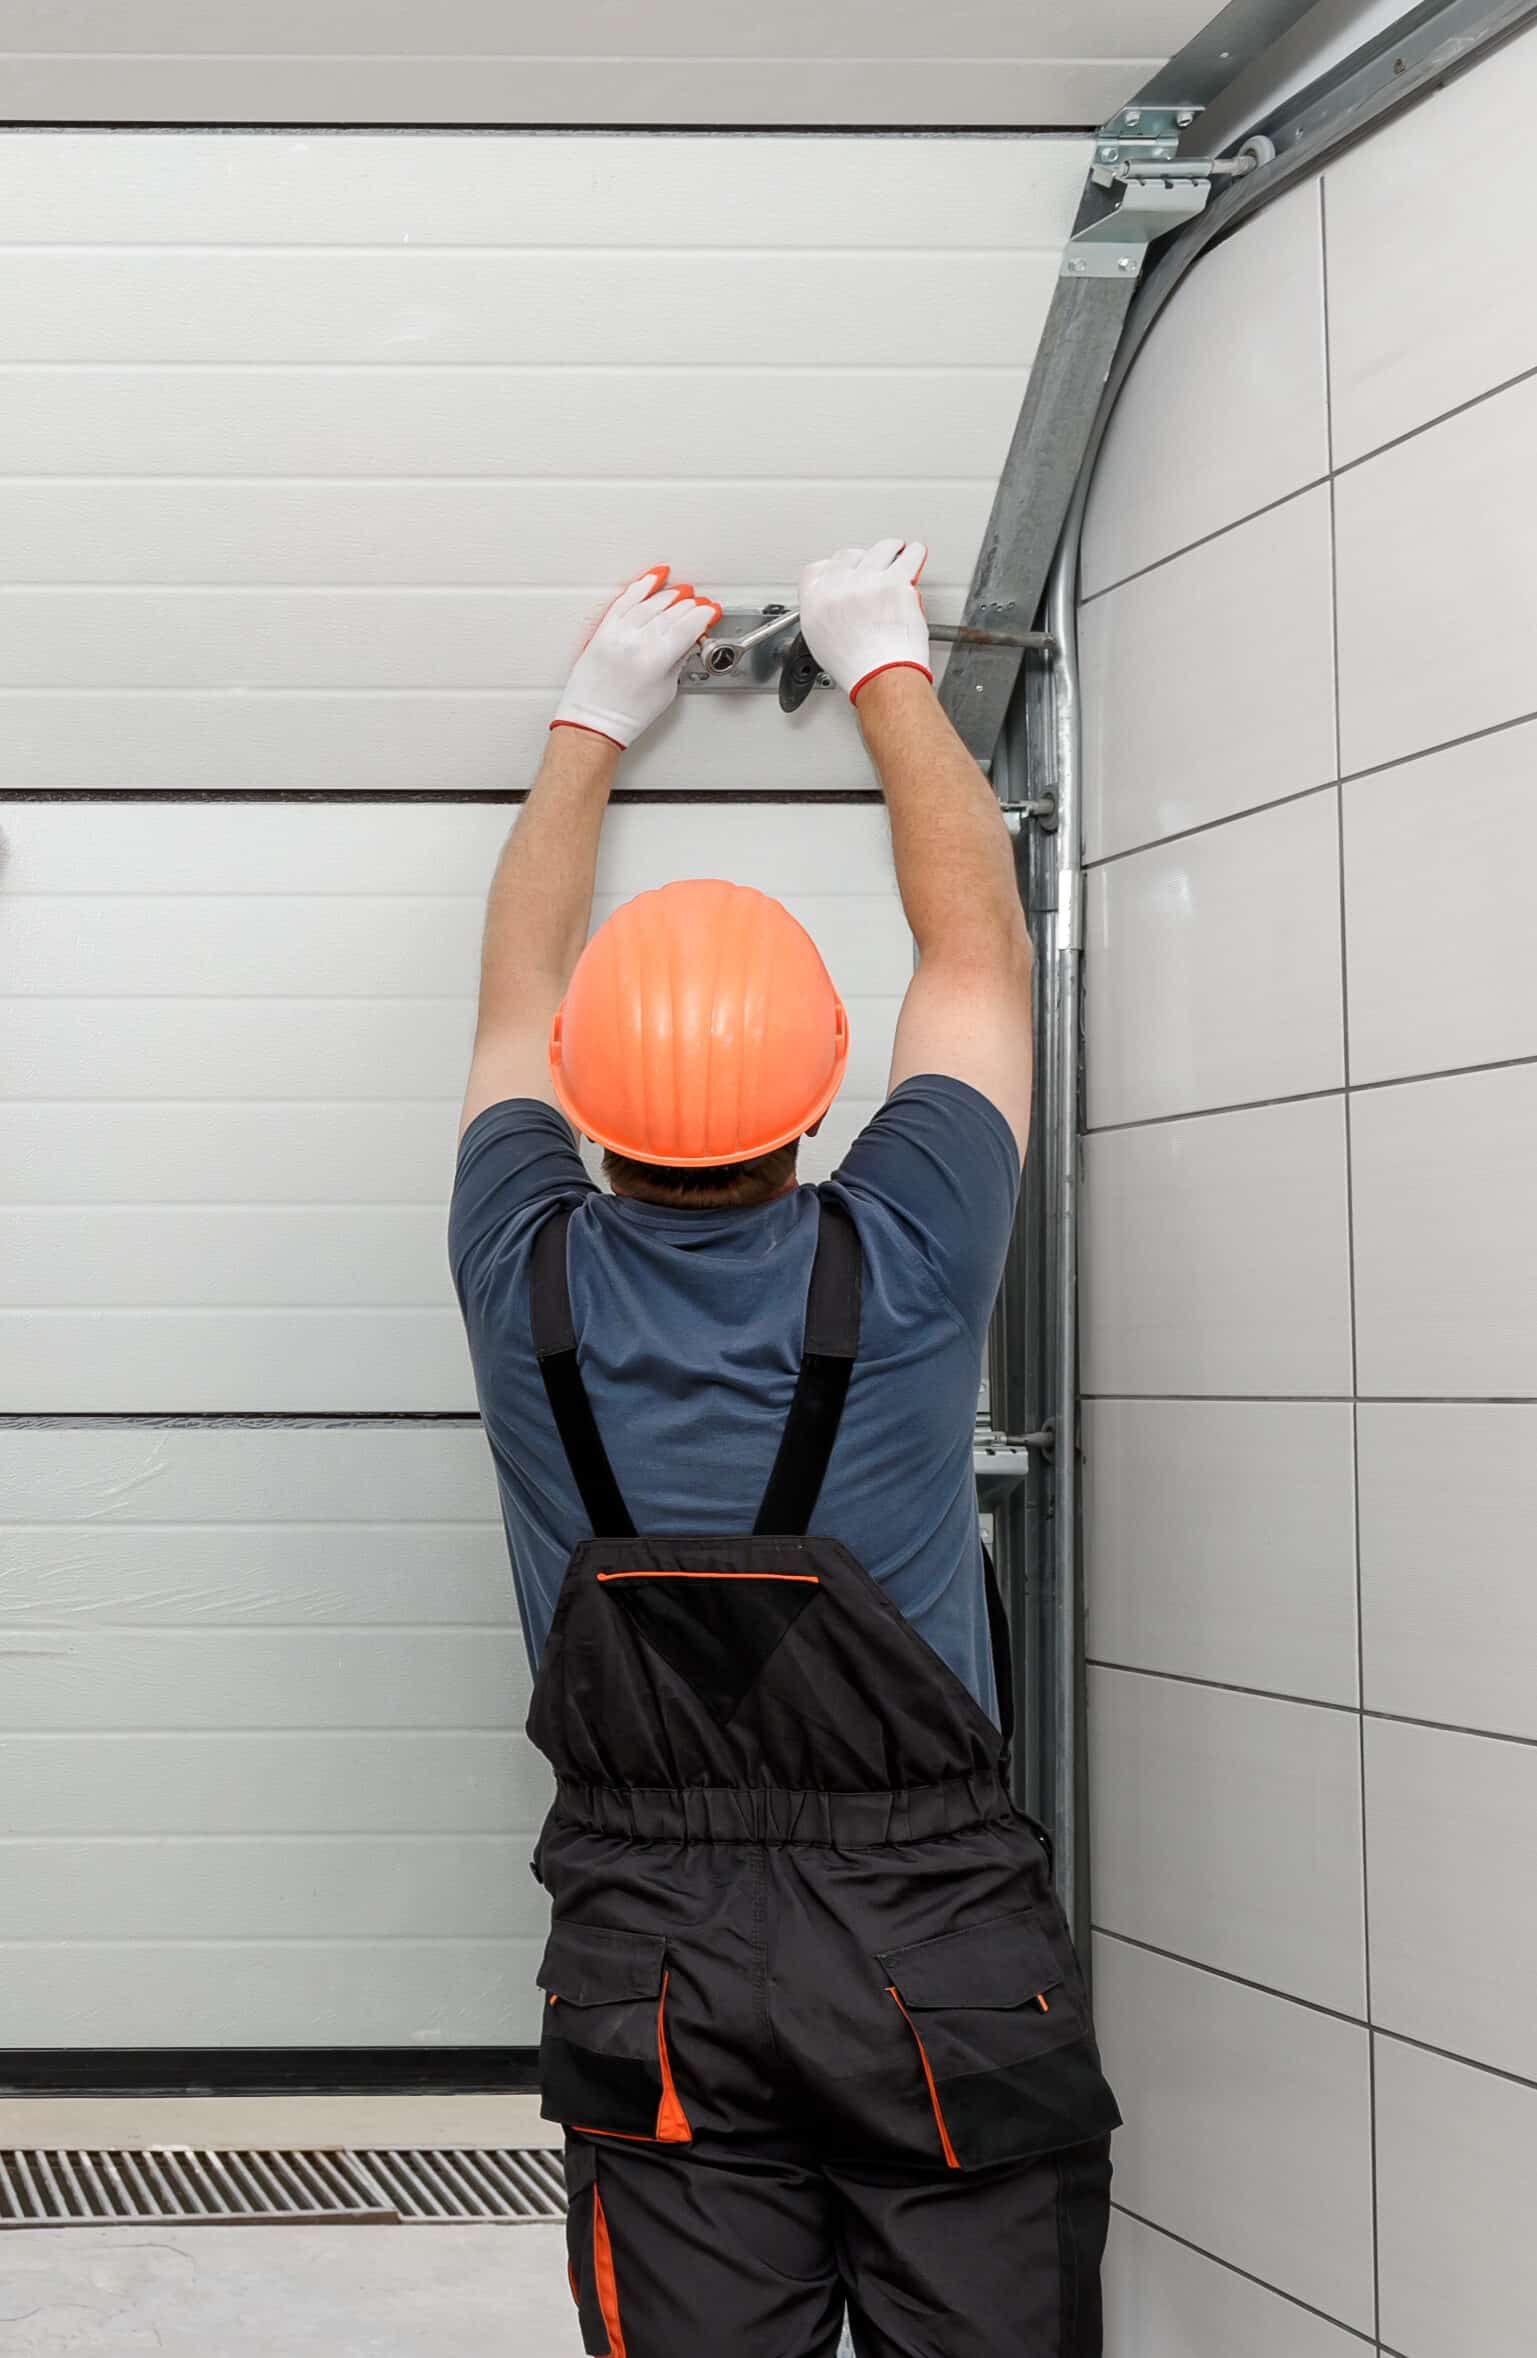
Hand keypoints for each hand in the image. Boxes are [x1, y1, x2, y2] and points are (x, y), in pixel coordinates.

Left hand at [552, 565, 722, 749]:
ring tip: (683, 593)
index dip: (704, 615)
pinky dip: (641, 586)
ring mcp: (618, 633)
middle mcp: (636, 642)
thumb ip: (679, 660)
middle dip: (690, 606)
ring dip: (670, 595)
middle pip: (672, 612)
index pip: (688, 626)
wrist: (593, 721)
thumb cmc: (627, 714)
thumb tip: (690, 639)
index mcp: (656, 659)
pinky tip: (654, 577)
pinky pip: (625, 599)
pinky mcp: (604, 630)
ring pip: (651, 602)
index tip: (712, 612)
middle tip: (700, 605)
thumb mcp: (666, 690)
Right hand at [796, 538, 931, 704]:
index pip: (819, 567)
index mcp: (815, 599)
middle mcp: (838, 585)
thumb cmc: (856, 666)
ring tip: (897, 555)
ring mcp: (867, 580)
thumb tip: (834, 599)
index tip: (847, 569)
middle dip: (865, 561)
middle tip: (876, 567)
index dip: (836, 567)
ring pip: (881, 549)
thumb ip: (822, 612)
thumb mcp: (820, 640)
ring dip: (891, 552)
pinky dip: (914, 554)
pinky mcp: (895, 581)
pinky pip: (909, 555)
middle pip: (850, 555)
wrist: (881, 674)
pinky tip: (915, 555)